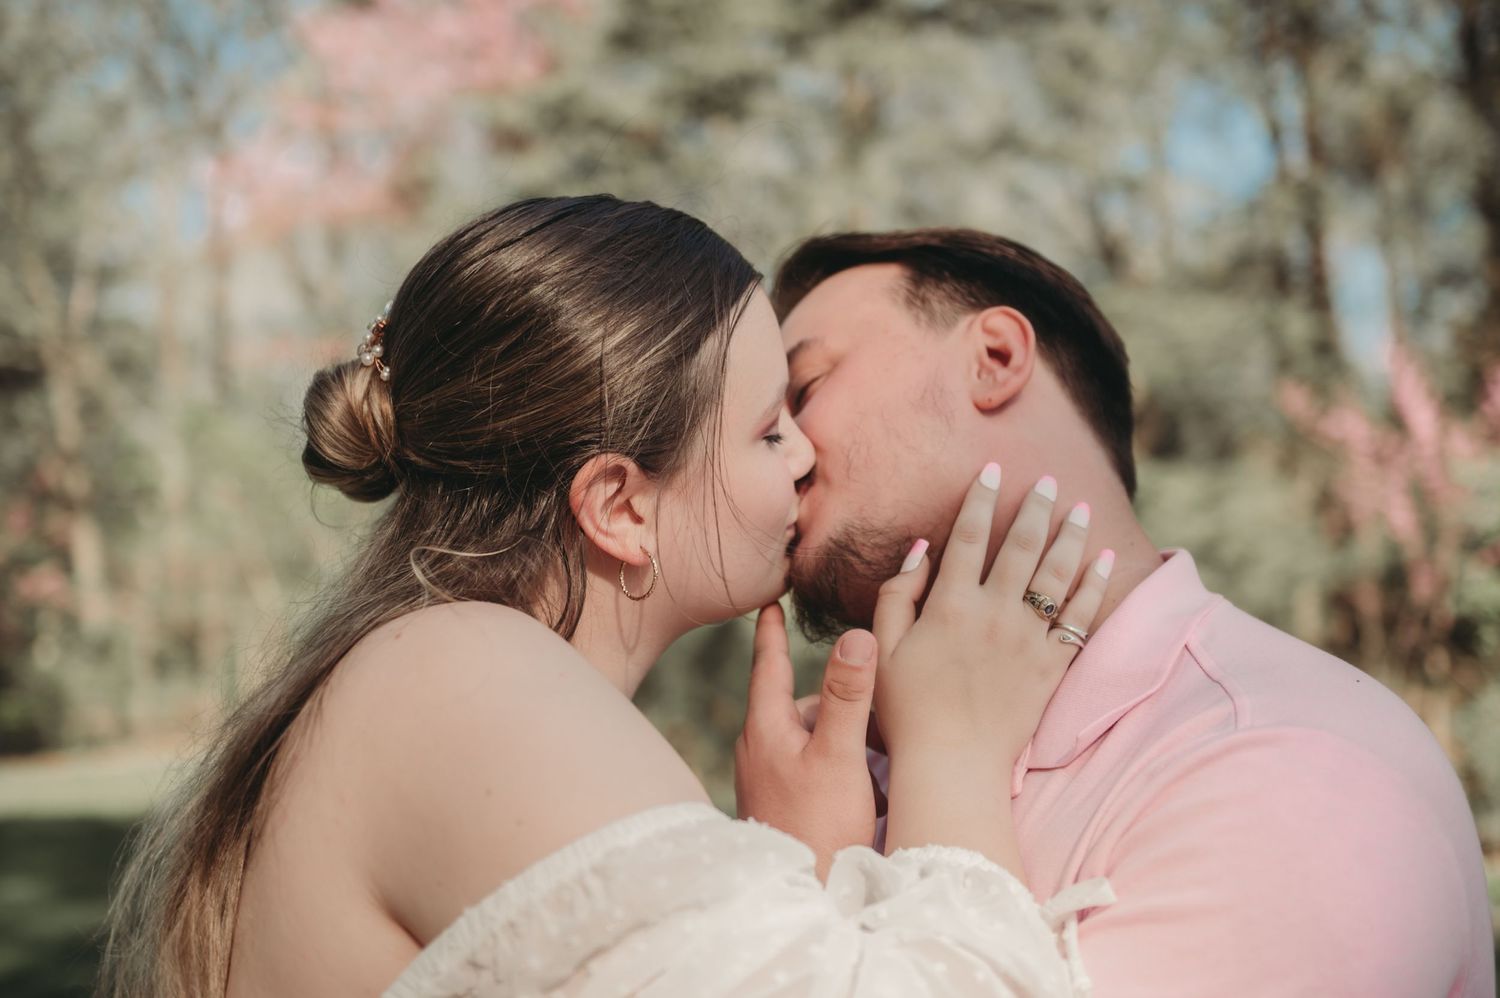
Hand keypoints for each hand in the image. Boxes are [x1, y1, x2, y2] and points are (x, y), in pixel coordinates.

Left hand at [734, 602, 880, 878]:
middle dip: (840, 706)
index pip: (769, 665)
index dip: (773, 631)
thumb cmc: (818, 830)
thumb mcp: (839, 756)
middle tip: (878, 720)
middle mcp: (760, 748)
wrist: (800, 900)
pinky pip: (815, 768)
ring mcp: (769, 778)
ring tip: (878, 769)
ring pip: (814, 739)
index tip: (769, 601)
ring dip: (847, 745)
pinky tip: (867, 796)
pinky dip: (842, 771)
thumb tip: (855, 635)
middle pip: (805, 705)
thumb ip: (848, 696)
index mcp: (766, 728)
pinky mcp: (783, 802)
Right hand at [872, 464, 1111, 770]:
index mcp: (950, 604)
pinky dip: (1094, 586)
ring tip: (1081, 508)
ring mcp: (1028, 639)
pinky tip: (1105, 562)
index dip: (981, 498)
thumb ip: (896, 594)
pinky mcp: (1051, 666)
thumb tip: (921, 550)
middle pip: (1021, 545)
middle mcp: (994, 612)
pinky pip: (1080, 618)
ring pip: (1056, 574)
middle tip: (1048, 481)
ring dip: (1071, 536)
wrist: (953, 763)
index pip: (968, 536)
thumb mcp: (882, 648)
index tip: (993, 470)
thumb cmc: (907, 710)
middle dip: (1035, 507)